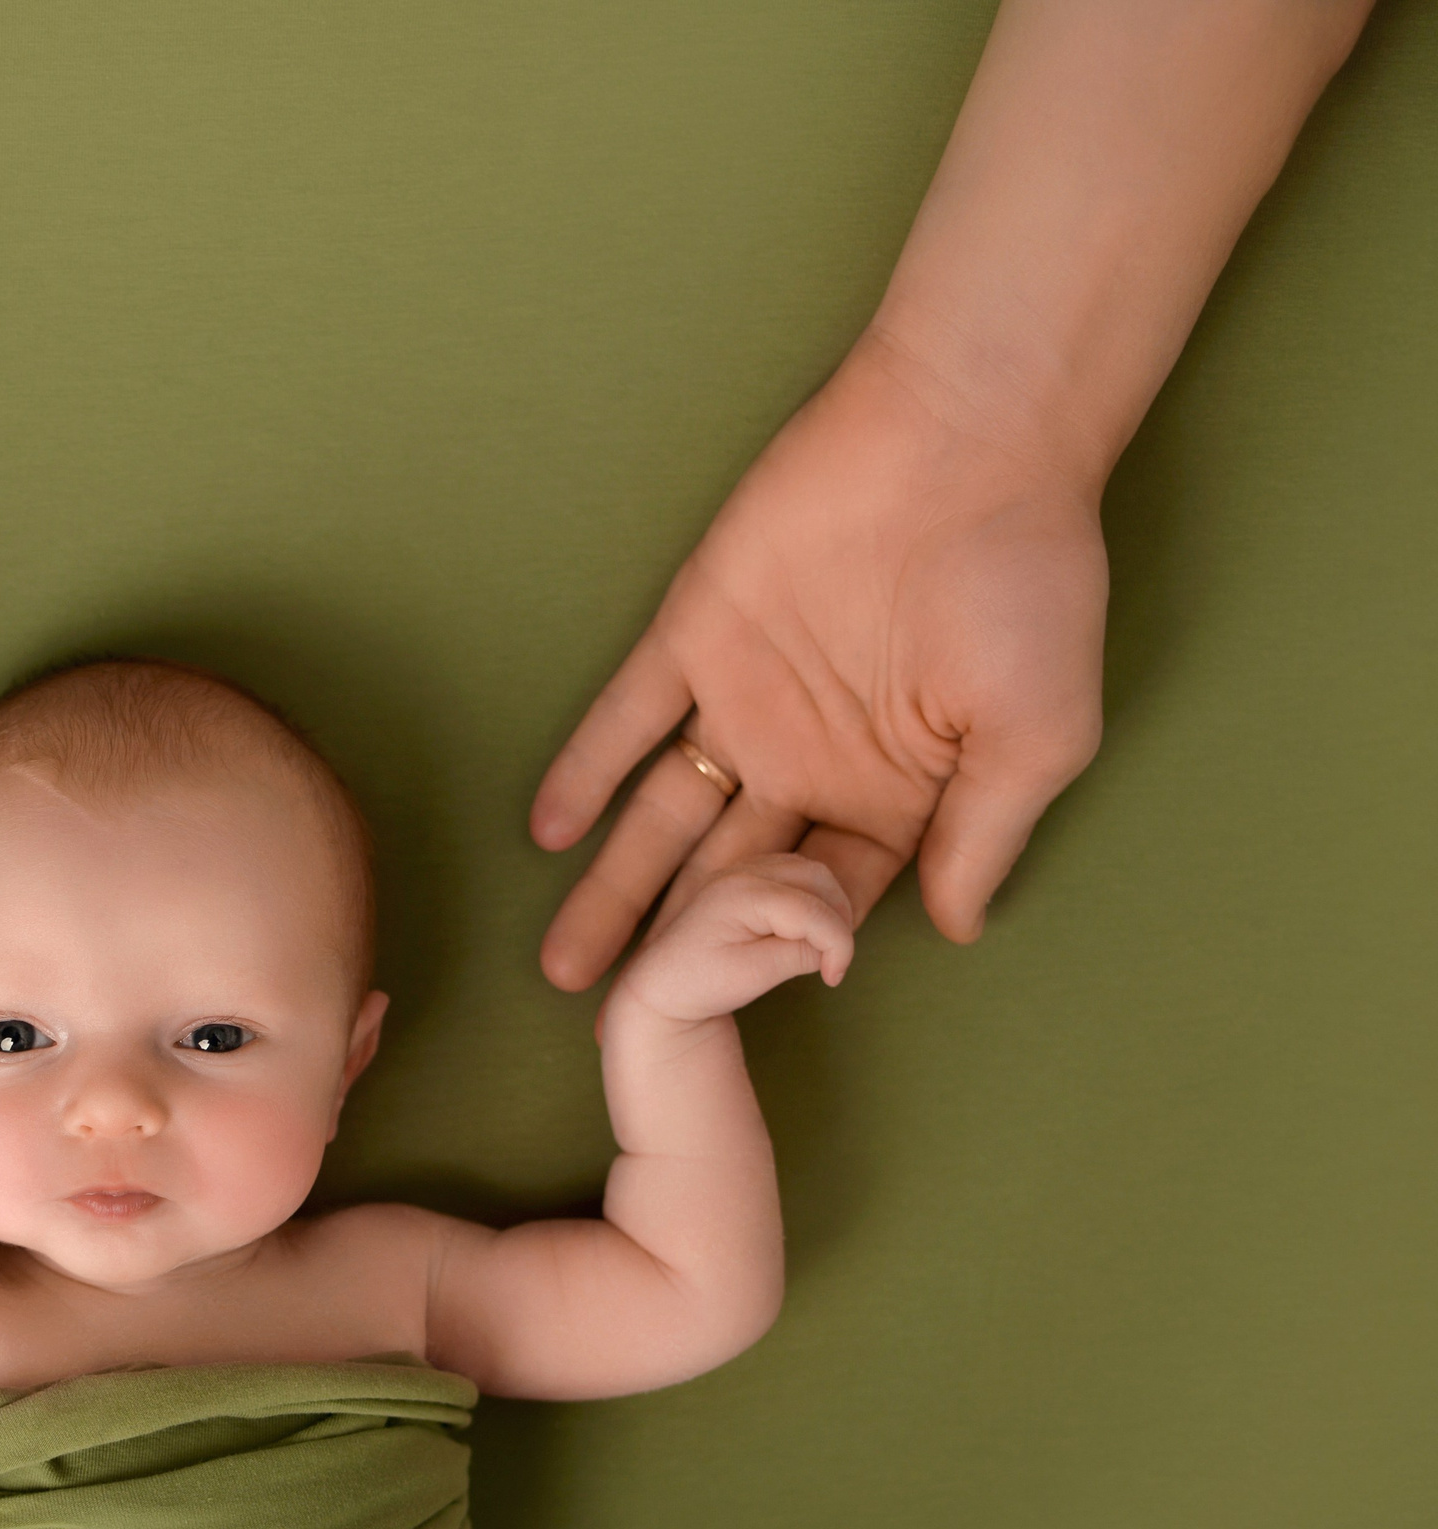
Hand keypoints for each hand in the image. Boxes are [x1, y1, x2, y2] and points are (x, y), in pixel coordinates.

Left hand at [530, 332, 1105, 990]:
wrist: (971, 439)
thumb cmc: (1026, 584)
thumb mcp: (1035, 734)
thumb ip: (981, 836)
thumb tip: (950, 933)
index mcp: (895, 795)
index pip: (818, 902)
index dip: (774, 962)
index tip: (727, 1030)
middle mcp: (811, 762)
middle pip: (723, 880)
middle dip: (672, 954)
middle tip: (614, 1033)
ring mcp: (749, 702)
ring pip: (665, 817)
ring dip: (614, 889)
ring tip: (564, 966)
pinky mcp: (697, 636)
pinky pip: (628, 717)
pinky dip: (587, 770)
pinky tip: (549, 833)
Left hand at [605, 854, 853, 1030]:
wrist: (663, 985)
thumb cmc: (701, 983)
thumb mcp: (754, 975)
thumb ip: (800, 954)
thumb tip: (835, 946)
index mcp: (741, 893)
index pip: (812, 908)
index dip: (837, 943)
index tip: (834, 978)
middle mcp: (742, 871)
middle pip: (817, 878)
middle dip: (837, 918)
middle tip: (834, 961)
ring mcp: (742, 870)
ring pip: (810, 872)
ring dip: (828, 905)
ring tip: (824, 947)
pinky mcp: (746, 877)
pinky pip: (794, 875)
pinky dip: (812, 898)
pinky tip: (806, 932)